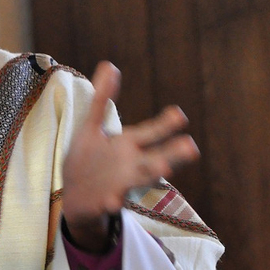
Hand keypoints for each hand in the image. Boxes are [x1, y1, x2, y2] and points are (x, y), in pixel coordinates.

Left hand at [62, 61, 199, 251]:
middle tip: (192, 146)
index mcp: (128, 145)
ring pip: (140, 179)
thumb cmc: (89, 160)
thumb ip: (102, 100)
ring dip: (152, 175)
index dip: (164, 125)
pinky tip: (113, 202)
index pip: (151, 133)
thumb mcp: (91, 127)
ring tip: (166, 169)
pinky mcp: (104, 202)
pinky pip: (110, 204)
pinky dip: (112, 203)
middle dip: (173, 152)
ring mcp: (120, 185)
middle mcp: (131, 165)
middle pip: (156, 157)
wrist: (77, 198)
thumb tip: (109, 65)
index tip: (179, 114)